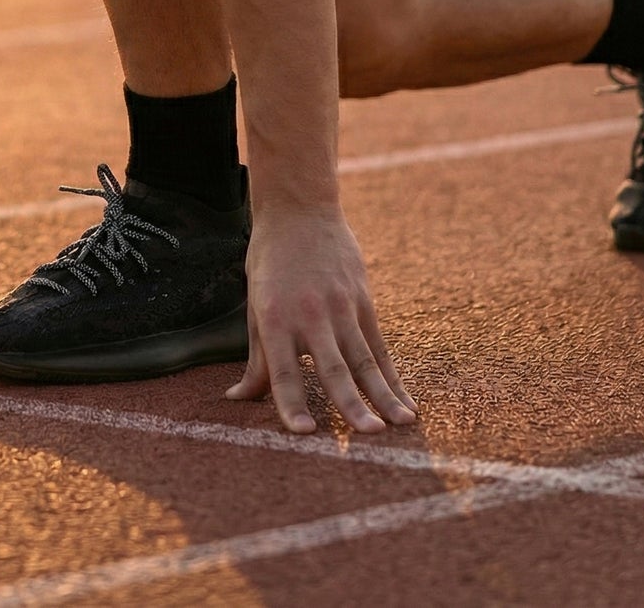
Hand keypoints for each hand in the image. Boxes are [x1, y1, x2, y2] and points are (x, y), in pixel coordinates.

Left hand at [227, 205, 415, 433]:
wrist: (299, 208)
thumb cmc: (270, 262)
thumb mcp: (255, 306)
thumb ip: (256, 359)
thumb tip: (237, 399)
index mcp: (275, 318)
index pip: (283, 370)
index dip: (291, 403)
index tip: (304, 433)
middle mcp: (310, 314)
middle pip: (334, 367)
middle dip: (352, 404)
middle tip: (369, 435)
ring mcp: (341, 306)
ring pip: (365, 359)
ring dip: (384, 395)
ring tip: (401, 424)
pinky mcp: (363, 300)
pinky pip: (379, 346)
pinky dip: (393, 377)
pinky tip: (407, 403)